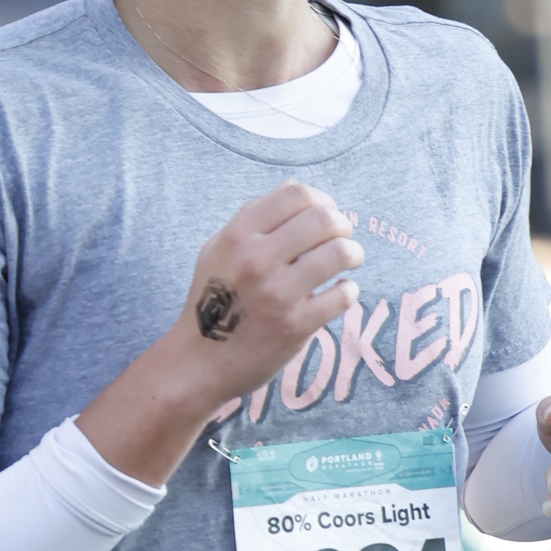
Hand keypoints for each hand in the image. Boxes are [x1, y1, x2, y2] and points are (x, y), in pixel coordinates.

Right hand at [179, 182, 364, 391]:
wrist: (197, 363)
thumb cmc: (211, 302)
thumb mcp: (218, 251)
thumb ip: (252, 218)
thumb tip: (294, 188)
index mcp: (237, 235)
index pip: (296, 194)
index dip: (322, 199)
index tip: (327, 215)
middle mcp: (256, 260)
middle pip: (323, 218)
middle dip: (343, 225)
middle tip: (343, 239)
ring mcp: (276, 294)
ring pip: (339, 252)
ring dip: (353, 253)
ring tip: (350, 261)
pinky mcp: (294, 326)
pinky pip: (342, 296)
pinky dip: (349, 290)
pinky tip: (340, 293)